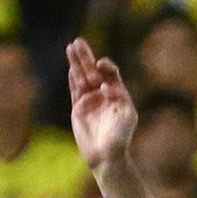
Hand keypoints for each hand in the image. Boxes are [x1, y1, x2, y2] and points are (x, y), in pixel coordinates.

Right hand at [67, 38, 136, 171]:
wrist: (107, 156)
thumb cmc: (121, 137)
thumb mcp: (126, 115)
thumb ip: (118, 97)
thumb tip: (104, 85)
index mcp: (118, 94)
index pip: (111, 74)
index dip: (106, 66)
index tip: (101, 65)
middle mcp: (104, 95)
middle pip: (93, 71)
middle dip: (86, 57)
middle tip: (78, 42)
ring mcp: (90, 102)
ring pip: (82, 78)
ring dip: (76, 64)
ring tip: (70, 47)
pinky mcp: (78, 110)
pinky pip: (74, 91)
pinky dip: (72, 80)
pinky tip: (71, 69)